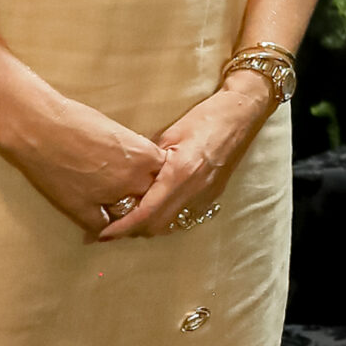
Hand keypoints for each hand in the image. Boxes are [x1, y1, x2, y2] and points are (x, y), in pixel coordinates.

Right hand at [0, 92, 167, 237]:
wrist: (41, 129)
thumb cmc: (77, 119)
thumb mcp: (118, 130)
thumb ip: (133, 149)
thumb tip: (138, 158)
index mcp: (144, 156)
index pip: (165, 173)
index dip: (158, 176)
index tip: (153, 177)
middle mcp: (131, 179)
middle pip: (152, 195)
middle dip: (147, 196)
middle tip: (140, 197)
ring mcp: (108, 196)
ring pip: (130, 214)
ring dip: (128, 214)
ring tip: (127, 215)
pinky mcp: (82, 208)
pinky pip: (101, 226)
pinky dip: (104, 228)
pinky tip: (104, 228)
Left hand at [100, 75, 271, 239]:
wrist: (242, 112)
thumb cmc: (205, 117)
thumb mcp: (170, 134)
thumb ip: (149, 160)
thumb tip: (127, 176)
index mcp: (179, 173)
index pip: (146, 212)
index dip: (123, 227)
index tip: (104, 233)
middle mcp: (194, 189)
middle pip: (157, 225)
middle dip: (134, 229)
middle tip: (115, 223)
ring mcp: (206, 193)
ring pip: (172, 223)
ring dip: (151, 224)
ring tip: (134, 214)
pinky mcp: (214, 193)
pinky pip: (186, 214)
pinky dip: (168, 215)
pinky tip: (159, 204)